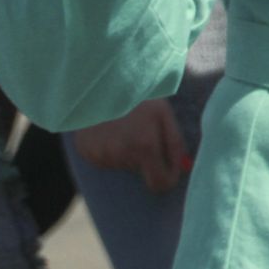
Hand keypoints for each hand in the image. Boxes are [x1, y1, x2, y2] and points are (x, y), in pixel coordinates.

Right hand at [71, 100, 189, 193]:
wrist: (100, 84)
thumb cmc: (138, 96)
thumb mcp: (164, 114)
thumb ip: (175, 143)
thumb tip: (183, 168)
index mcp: (144, 147)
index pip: (159, 183)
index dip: (167, 178)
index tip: (169, 169)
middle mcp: (120, 156)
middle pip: (140, 172)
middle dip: (146, 158)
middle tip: (142, 133)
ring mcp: (100, 156)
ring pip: (122, 164)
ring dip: (126, 151)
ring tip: (123, 127)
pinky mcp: (86, 153)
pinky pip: (104, 159)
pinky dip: (109, 148)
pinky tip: (108, 130)